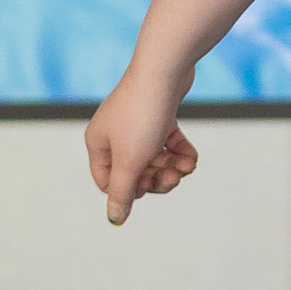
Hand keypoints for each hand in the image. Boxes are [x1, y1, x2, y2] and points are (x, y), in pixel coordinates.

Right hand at [84, 60, 198, 224]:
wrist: (166, 70)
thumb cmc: (142, 116)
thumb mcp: (130, 160)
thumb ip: (123, 191)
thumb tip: (115, 219)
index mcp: (98, 144)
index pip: (108, 182)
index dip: (129, 190)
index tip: (148, 186)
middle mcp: (114, 134)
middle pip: (135, 172)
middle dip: (157, 178)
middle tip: (175, 178)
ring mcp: (138, 124)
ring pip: (155, 160)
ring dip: (173, 168)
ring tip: (188, 166)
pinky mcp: (160, 116)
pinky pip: (169, 144)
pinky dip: (181, 152)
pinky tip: (192, 157)